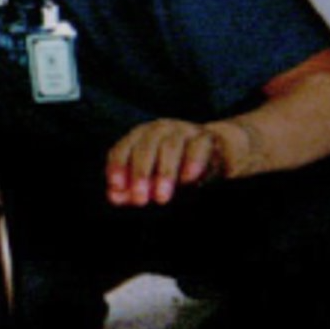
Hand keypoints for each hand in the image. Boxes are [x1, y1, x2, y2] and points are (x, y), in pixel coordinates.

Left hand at [105, 119, 227, 206]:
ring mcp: (184, 131)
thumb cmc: (174, 166)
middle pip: (145, 147)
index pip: (123, 149)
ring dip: (164, 173)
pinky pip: (198, 147)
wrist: (214, 153)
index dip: (118, 168)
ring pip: (171, 146)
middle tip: (139, 199)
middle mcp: (159, 129)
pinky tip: (187, 179)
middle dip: (140, 173)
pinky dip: (192, 162)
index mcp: (140, 136)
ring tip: (161, 197)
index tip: (117, 188)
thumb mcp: (150, 177)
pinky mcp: (206, 138)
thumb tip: (115, 197)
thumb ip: (131, 187)